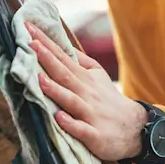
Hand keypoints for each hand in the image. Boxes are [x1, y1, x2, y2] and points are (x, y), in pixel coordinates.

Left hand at [26, 22, 147, 161]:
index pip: (62, 57)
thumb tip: (61, 44)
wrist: (136, 127)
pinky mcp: (96, 136)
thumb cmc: (109, 100)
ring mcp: (91, 114)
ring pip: (71, 101)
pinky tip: (59, 118)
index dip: (46, 43)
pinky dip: (71, 124)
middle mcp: (86, 93)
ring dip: (56, 90)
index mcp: (84, 78)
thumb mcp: (97, 75)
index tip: (28, 27)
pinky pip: (82, 130)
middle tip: (30, 43)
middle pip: (65, 74)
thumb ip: (79, 60)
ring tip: (39, 80)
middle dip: (47, 59)